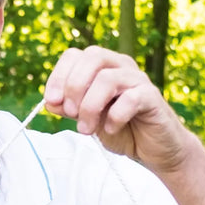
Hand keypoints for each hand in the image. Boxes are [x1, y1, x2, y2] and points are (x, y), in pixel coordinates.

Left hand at [43, 45, 197, 174]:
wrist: (154, 149)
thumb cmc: (122, 130)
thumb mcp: (88, 119)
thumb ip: (69, 108)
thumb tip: (50, 101)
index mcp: (103, 67)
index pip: (75, 55)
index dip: (58, 76)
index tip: (51, 101)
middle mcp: (121, 67)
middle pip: (92, 57)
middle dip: (74, 87)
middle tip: (70, 114)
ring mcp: (138, 80)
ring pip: (108, 78)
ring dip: (90, 106)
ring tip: (87, 129)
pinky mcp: (152, 98)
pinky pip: (131, 99)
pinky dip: (115, 116)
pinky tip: (111, 129)